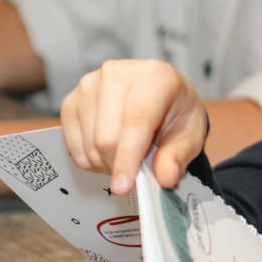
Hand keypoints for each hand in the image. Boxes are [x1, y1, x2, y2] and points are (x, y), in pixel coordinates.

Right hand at [61, 59, 206, 193]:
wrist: (161, 96)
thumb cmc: (176, 113)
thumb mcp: (190, 135)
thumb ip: (178, 156)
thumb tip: (165, 177)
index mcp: (154, 76)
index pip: (136, 121)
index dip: (129, 158)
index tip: (124, 187)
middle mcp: (117, 74)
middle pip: (107, 137)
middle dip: (121, 166)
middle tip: (137, 172)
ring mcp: (89, 85)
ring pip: (89, 144)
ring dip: (107, 164)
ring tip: (126, 156)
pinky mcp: (71, 101)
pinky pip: (73, 146)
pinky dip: (91, 160)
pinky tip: (108, 152)